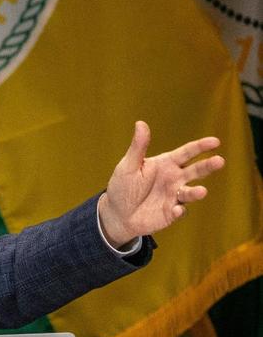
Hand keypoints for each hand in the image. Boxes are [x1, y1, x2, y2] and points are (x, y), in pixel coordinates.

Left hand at [97, 121, 224, 247]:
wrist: (117, 214)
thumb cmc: (123, 186)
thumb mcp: (128, 165)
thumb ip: (138, 147)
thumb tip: (140, 123)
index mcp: (166, 163)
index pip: (187, 152)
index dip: (201, 146)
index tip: (215, 141)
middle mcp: (175, 178)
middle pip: (196, 170)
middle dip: (208, 166)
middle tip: (219, 161)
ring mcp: (175, 196)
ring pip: (191, 192)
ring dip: (196, 192)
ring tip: (201, 191)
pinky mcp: (172, 212)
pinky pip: (179, 211)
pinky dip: (179, 211)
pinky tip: (176, 209)